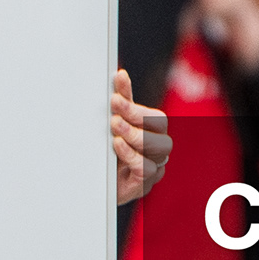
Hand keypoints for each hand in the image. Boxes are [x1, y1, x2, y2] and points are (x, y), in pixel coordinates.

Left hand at [112, 71, 171, 204]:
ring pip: (157, 150)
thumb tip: (120, 74)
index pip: (155, 117)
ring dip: (134, 137)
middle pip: (159, 131)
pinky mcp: (145, 183)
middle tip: (114, 114)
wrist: (99, 185)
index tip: (116, 98)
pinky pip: (146, 169)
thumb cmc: (111, 152)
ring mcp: (155, 166)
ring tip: (116, 131)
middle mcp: (158, 148)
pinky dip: (132, 156)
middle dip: (135, 120)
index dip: (135, 107)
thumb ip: (121, 100)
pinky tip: (118, 146)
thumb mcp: (115, 124)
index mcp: (154, 132)